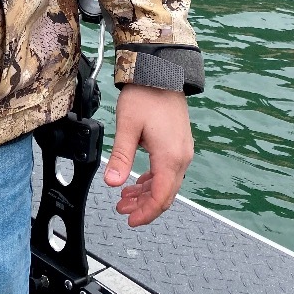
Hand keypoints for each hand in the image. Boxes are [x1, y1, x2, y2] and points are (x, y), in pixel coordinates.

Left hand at [103, 84, 193, 226]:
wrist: (161, 73)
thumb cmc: (145, 95)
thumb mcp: (127, 126)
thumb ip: (120, 156)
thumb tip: (111, 182)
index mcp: (170, 157)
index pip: (160, 197)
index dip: (145, 213)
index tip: (130, 220)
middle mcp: (181, 157)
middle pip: (165, 194)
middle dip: (144, 206)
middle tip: (122, 210)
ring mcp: (182, 151)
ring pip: (166, 183)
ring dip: (146, 193)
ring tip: (125, 197)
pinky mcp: (178, 144)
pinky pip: (168, 171)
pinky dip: (153, 180)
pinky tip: (137, 182)